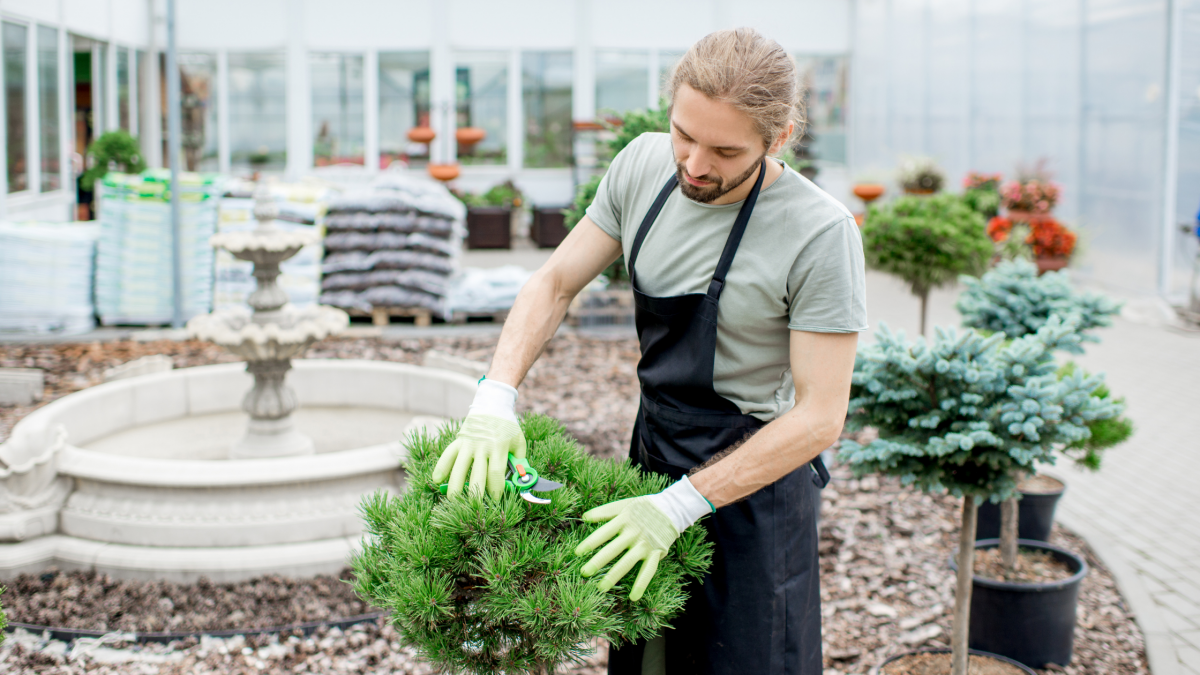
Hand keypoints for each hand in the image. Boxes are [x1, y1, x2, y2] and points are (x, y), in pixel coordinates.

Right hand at [431, 379, 524, 499]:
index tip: (495, 500)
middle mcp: (483, 446)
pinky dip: (441, 466)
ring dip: (455, 485)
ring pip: (459, 467)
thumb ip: (520, 461)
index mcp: (500, 447)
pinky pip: (448, 454)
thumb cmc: (508, 427)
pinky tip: (436, 479)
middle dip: (475, 493)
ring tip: (453, 499)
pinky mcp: (459, 440)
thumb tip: (520, 482)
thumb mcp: (519, 441)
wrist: (492, 404)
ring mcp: (469, 443)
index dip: (494, 489)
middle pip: (476, 474)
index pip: (495, 473)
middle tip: (474, 507)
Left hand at [575, 476, 711, 599]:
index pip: (603, 533)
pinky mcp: (656, 552)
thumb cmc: (645, 507)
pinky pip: (648, 570)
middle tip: (584, 573)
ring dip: (614, 575)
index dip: (590, 543)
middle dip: (598, 561)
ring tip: (600, 588)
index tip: (577, 553)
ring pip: (627, 562)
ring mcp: (644, 544)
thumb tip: (584, 517)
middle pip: (613, 549)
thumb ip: (605, 511)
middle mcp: (633, 533)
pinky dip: (641, 584)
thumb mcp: (625, 505)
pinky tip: (633, 597)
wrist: (673, 508)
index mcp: (624, 520)